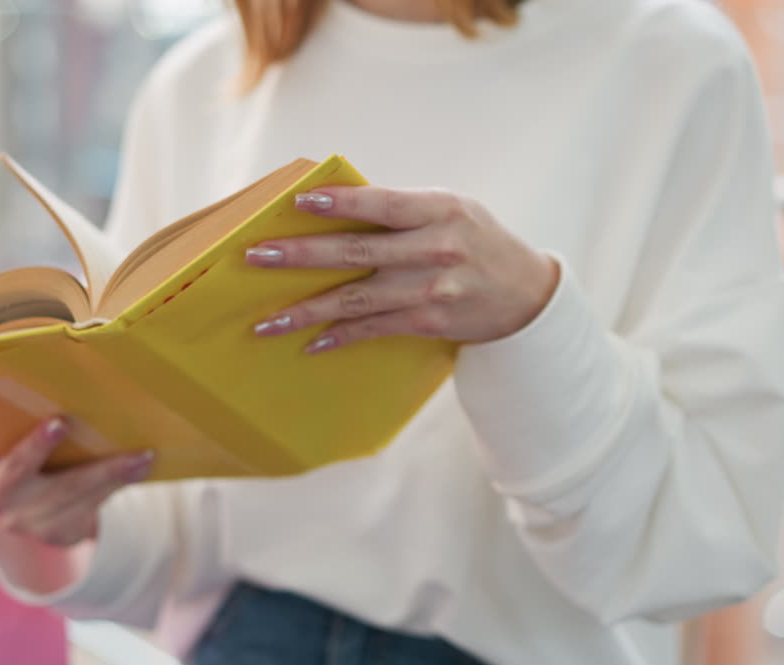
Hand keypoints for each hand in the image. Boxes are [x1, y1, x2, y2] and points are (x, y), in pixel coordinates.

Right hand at [0, 418, 153, 547]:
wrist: (37, 510)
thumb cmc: (35, 460)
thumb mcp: (20, 443)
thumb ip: (28, 421)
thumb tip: (73, 381)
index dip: (15, 432)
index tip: (51, 419)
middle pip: (20, 470)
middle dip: (45, 447)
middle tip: (70, 424)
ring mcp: (22, 520)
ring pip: (66, 492)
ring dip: (107, 471)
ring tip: (139, 452)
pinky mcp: (53, 534)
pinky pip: (86, 508)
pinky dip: (115, 484)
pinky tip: (139, 468)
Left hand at [245, 186, 559, 352]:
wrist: (526, 294)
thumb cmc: (477, 240)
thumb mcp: (450, 209)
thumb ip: (401, 208)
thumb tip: (333, 206)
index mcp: (439, 210)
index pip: (382, 204)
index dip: (340, 204)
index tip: (299, 202)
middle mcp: (436, 249)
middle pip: (357, 253)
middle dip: (301, 256)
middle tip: (257, 256)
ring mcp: (431, 289)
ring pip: (357, 299)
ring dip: (307, 311)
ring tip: (266, 321)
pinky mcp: (428, 321)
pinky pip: (374, 328)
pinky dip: (340, 336)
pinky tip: (310, 342)